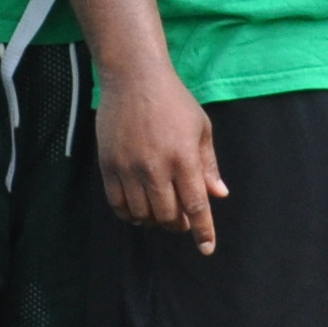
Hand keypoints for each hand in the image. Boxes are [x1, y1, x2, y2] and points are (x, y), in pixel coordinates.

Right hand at [96, 66, 228, 253]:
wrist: (134, 78)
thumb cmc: (174, 101)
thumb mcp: (201, 128)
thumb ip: (208, 164)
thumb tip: (219, 195)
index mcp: (184, 158)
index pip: (196, 205)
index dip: (203, 231)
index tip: (206, 248)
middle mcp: (156, 167)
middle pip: (167, 215)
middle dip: (177, 225)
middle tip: (181, 220)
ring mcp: (129, 167)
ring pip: (142, 213)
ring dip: (154, 221)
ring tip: (160, 213)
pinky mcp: (109, 165)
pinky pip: (118, 203)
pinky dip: (130, 214)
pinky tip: (138, 210)